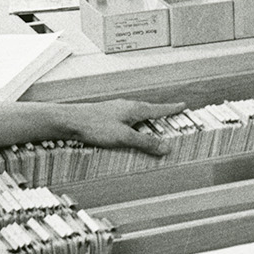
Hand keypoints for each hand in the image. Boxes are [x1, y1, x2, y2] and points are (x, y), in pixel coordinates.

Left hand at [56, 100, 185, 155]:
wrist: (69, 121)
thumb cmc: (95, 126)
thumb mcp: (124, 137)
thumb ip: (145, 142)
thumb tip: (166, 147)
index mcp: (135, 109)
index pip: (159, 109)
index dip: (172, 109)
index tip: (183, 105)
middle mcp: (127, 107)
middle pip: (150, 111)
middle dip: (161, 116)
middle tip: (173, 119)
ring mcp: (116, 110)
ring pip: (138, 116)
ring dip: (147, 123)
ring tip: (154, 130)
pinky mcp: (107, 116)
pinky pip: (128, 121)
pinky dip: (135, 127)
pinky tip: (130, 134)